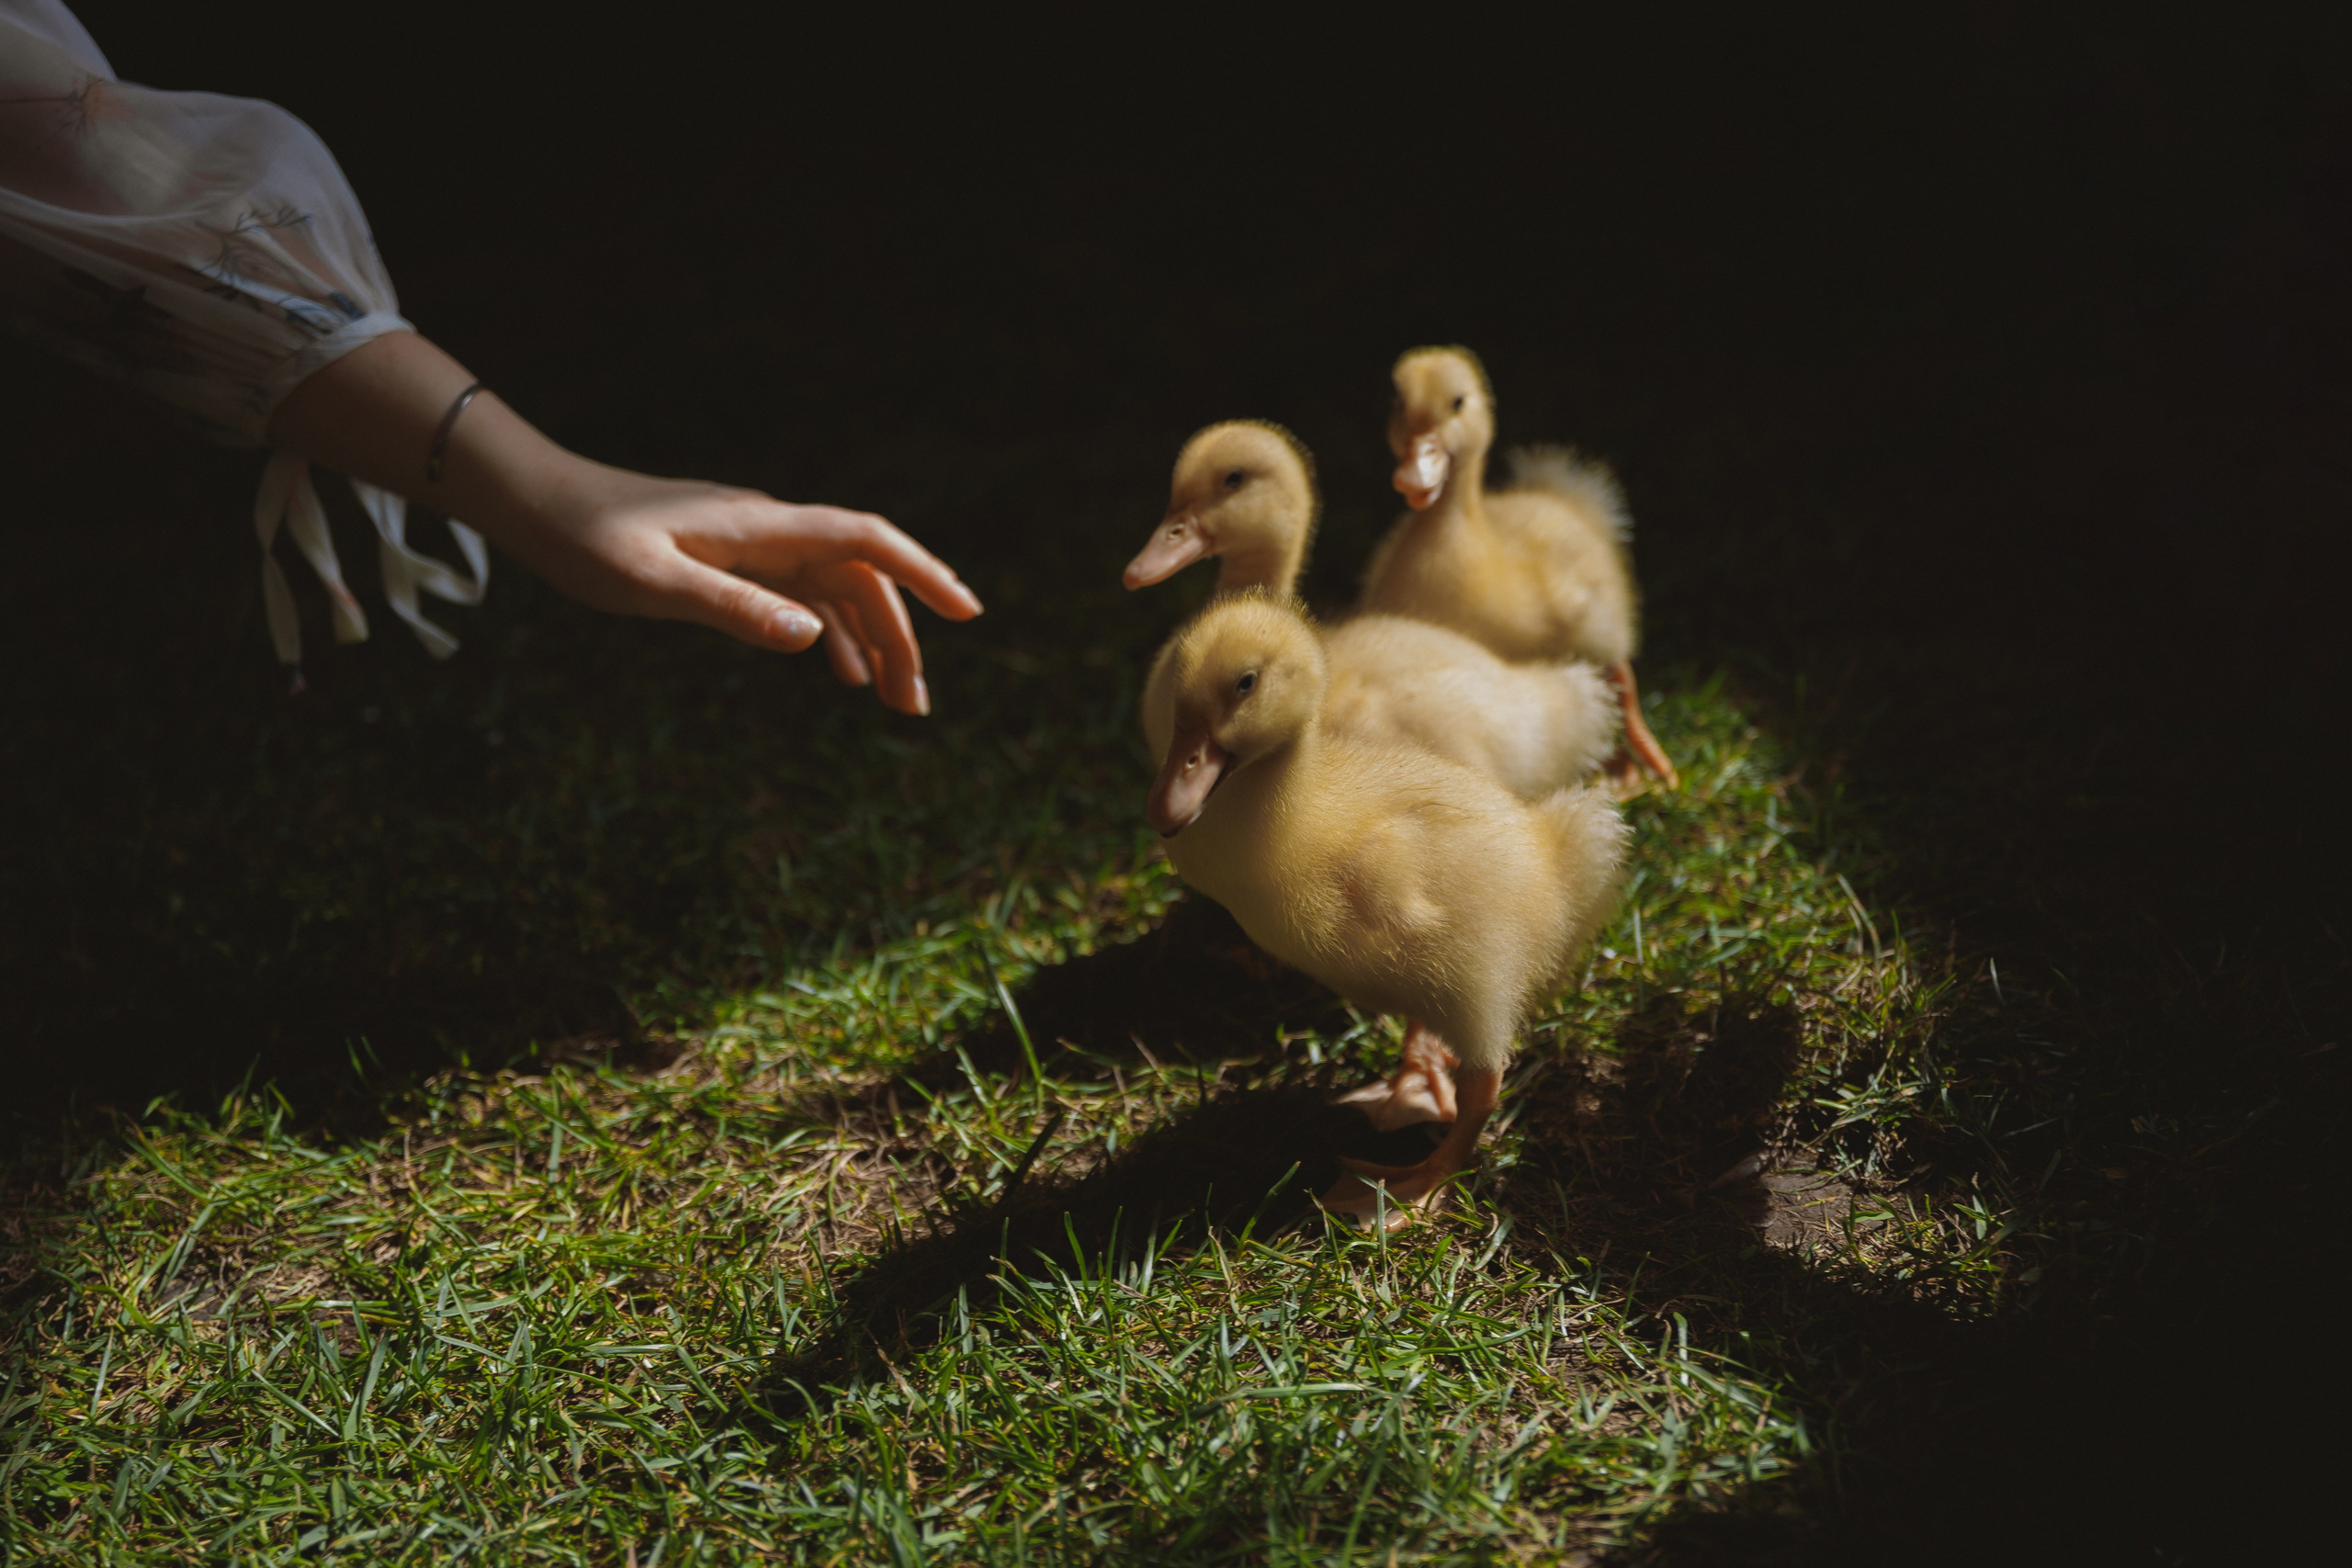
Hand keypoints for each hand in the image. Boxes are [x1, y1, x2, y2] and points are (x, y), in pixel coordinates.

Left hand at [266, 331, 982, 714]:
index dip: (922, 573)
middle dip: (900, 637)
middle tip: (915, 708)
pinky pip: (802, 594)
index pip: (864, 541)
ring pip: (836, 590)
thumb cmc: (583, 540)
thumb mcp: (649, 583)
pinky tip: (838, 671)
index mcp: (760, 527)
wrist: (535, 503)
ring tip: (893, 702)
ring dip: (870, 641)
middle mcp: (768, 529)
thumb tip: (812, 637)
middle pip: (861, 578)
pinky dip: (830, 631)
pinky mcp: (731, 559)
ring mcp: (752, 543)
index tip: (967, 613)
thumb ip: (731, 608)